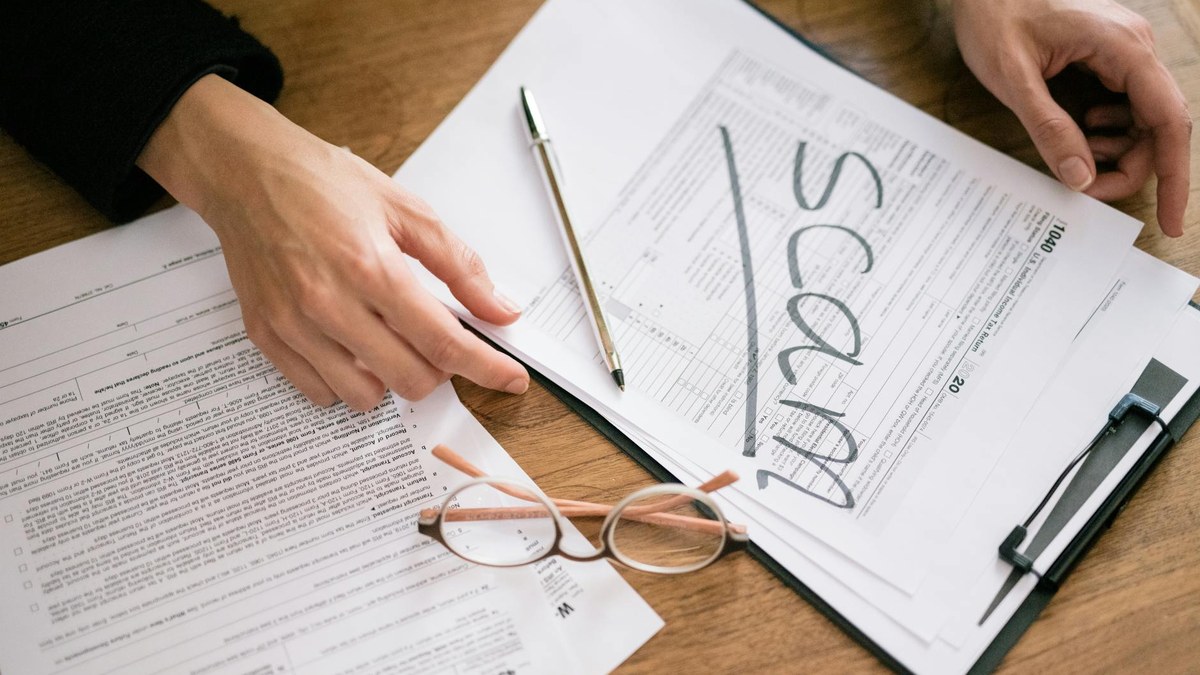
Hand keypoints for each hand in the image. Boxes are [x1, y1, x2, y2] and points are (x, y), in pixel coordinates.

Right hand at [137, 75, 528, 409]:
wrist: (245, 172)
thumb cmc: (323, 183)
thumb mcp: (406, 209)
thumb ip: (459, 265)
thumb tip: (501, 309)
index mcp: (371, 267)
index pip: (444, 341)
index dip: (486, 367)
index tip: (512, 379)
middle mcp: (329, 303)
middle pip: (410, 378)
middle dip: (440, 370)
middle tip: (439, 342)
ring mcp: (293, 325)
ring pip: (364, 397)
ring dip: (391, 379)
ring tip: (390, 341)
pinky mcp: (266, 336)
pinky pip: (319, 392)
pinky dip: (346, 380)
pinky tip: (352, 346)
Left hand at [952, 0, 1190, 235]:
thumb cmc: (994, 18)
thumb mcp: (1013, 78)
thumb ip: (1048, 127)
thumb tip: (1080, 177)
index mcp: (1123, 46)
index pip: (1169, 120)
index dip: (1174, 176)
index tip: (1170, 220)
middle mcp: (1135, 46)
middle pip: (1159, 125)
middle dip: (1130, 166)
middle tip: (1086, 189)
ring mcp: (1125, 51)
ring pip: (1143, 118)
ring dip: (1117, 150)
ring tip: (1075, 154)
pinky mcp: (1108, 57)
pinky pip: (1126, 104)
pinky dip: (1107, 131)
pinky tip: (1079, 133)